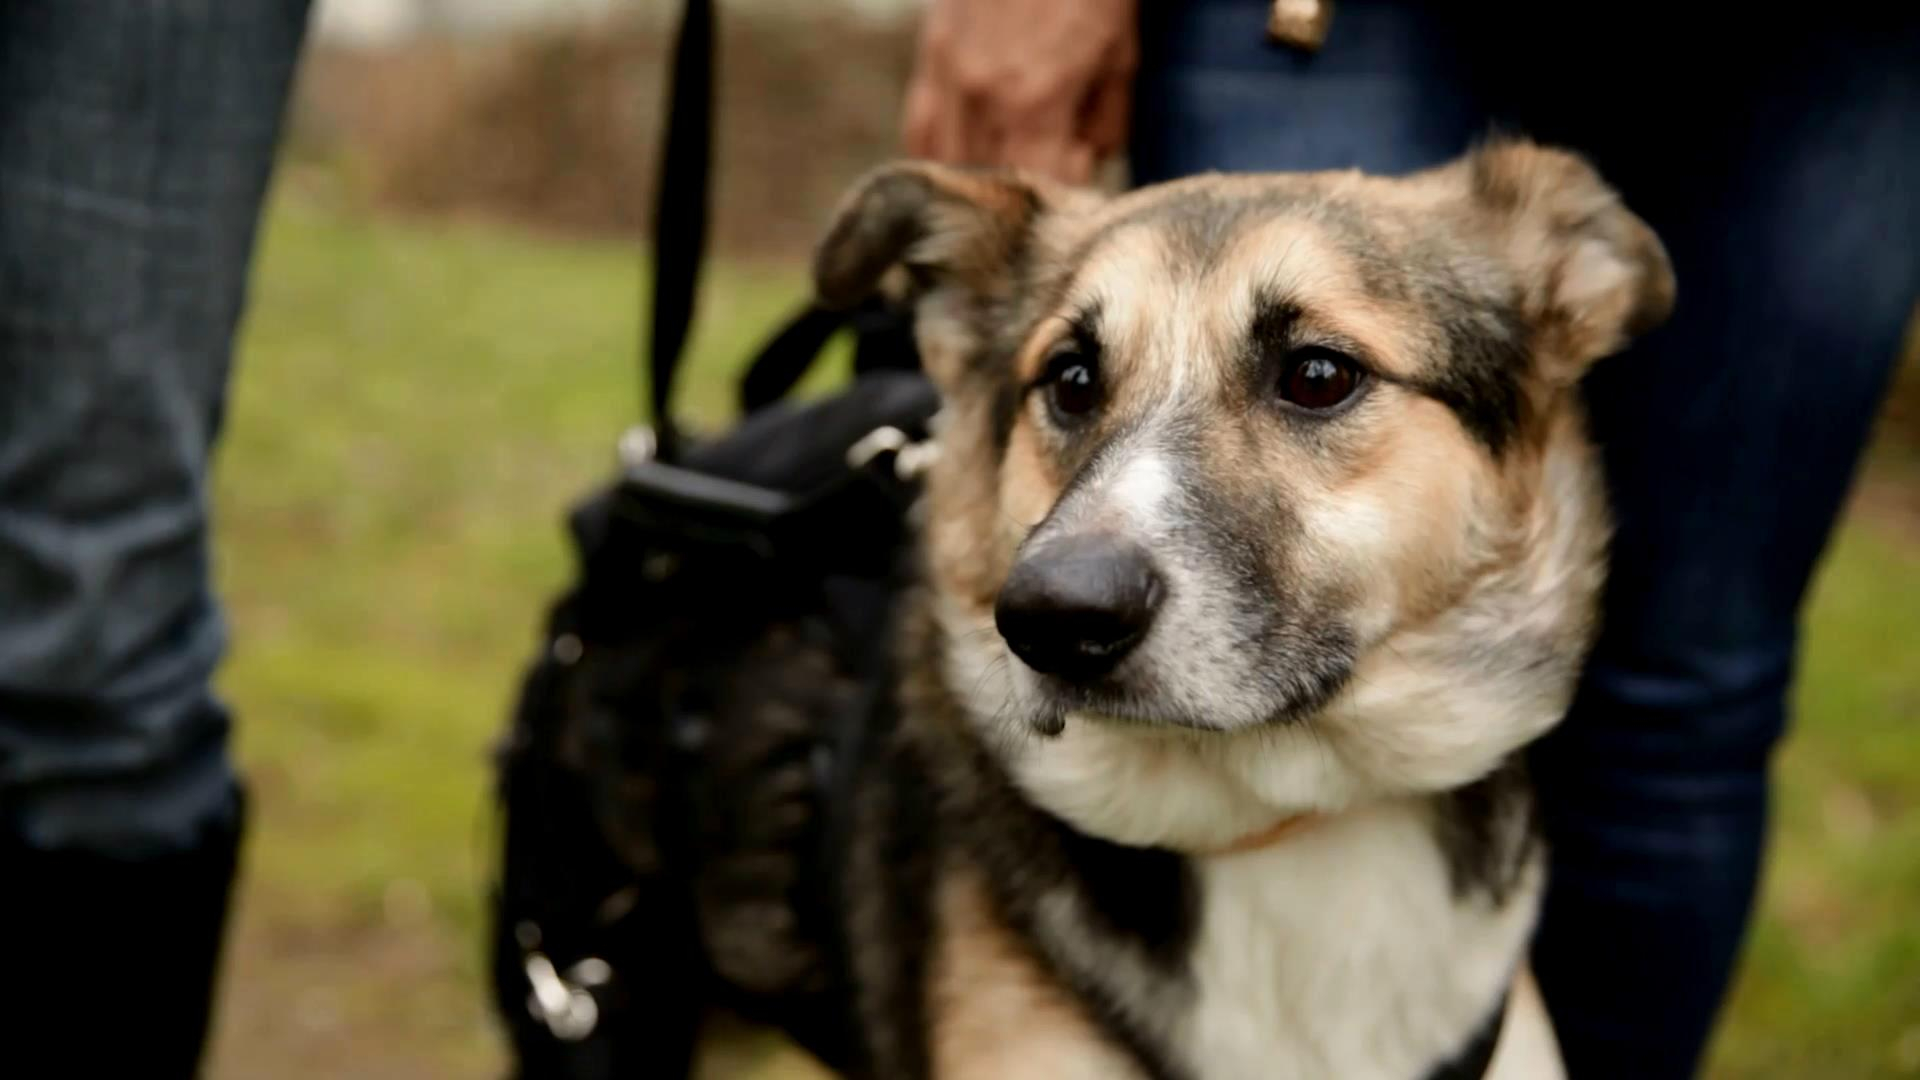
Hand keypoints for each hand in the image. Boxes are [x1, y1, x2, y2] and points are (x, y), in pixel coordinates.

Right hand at [902, 0, 1138, 183]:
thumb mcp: (1121, 51)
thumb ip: (1105, 119)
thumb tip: (1088, 160)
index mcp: (1034, 100)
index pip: (1040, 187)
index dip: (1065, 194)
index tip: (1081, 182)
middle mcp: (980, 98)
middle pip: (990, 188)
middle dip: (1022, 196)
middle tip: (1049, 182)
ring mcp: (946, 77)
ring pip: (948, 168)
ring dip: (979, 184)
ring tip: (1009, 176)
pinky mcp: (928, 57)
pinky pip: (921, 133)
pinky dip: (942, 157)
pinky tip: (968, 156)